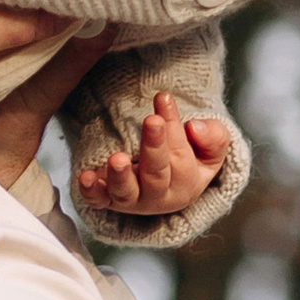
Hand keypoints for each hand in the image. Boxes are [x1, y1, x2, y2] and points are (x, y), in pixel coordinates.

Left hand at [75, 93, 231, 223]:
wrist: (163, 185)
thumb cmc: (187, 160)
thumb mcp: (210, 149)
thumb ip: (213, 137)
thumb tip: (195, 127)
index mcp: (186, 185)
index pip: (181, 156)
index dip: (174, 128)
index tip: (163, 99)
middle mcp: (158, 196)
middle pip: (156, 176)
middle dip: (154, 148)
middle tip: (152, 121)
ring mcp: (131, 200)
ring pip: (126, 193)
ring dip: (120, 176)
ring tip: (117, 158)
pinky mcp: (107, 200)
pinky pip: (98, 201)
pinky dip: (91, 191)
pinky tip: (86, 176)